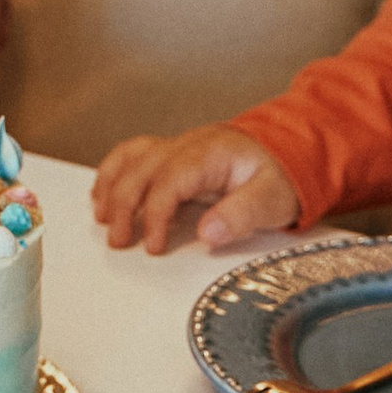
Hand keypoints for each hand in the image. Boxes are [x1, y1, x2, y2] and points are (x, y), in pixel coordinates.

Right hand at [94, 124, 298, 256]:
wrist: (290, 151)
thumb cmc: (279, 176)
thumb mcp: (272, 198)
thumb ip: (241, 215)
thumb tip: (208, 232)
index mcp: (210, 154)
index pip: (169, 180)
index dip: (156, 214)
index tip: (153, 245)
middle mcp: (188, 146)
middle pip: (142, 168)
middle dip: (124, 205)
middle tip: (119, 241)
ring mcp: (178, 147)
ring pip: (132, 158)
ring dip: (112, 186)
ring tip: (102, 218)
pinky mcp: (173, 154)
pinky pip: (134, 154)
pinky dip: (114, 171)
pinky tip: (103, 192)